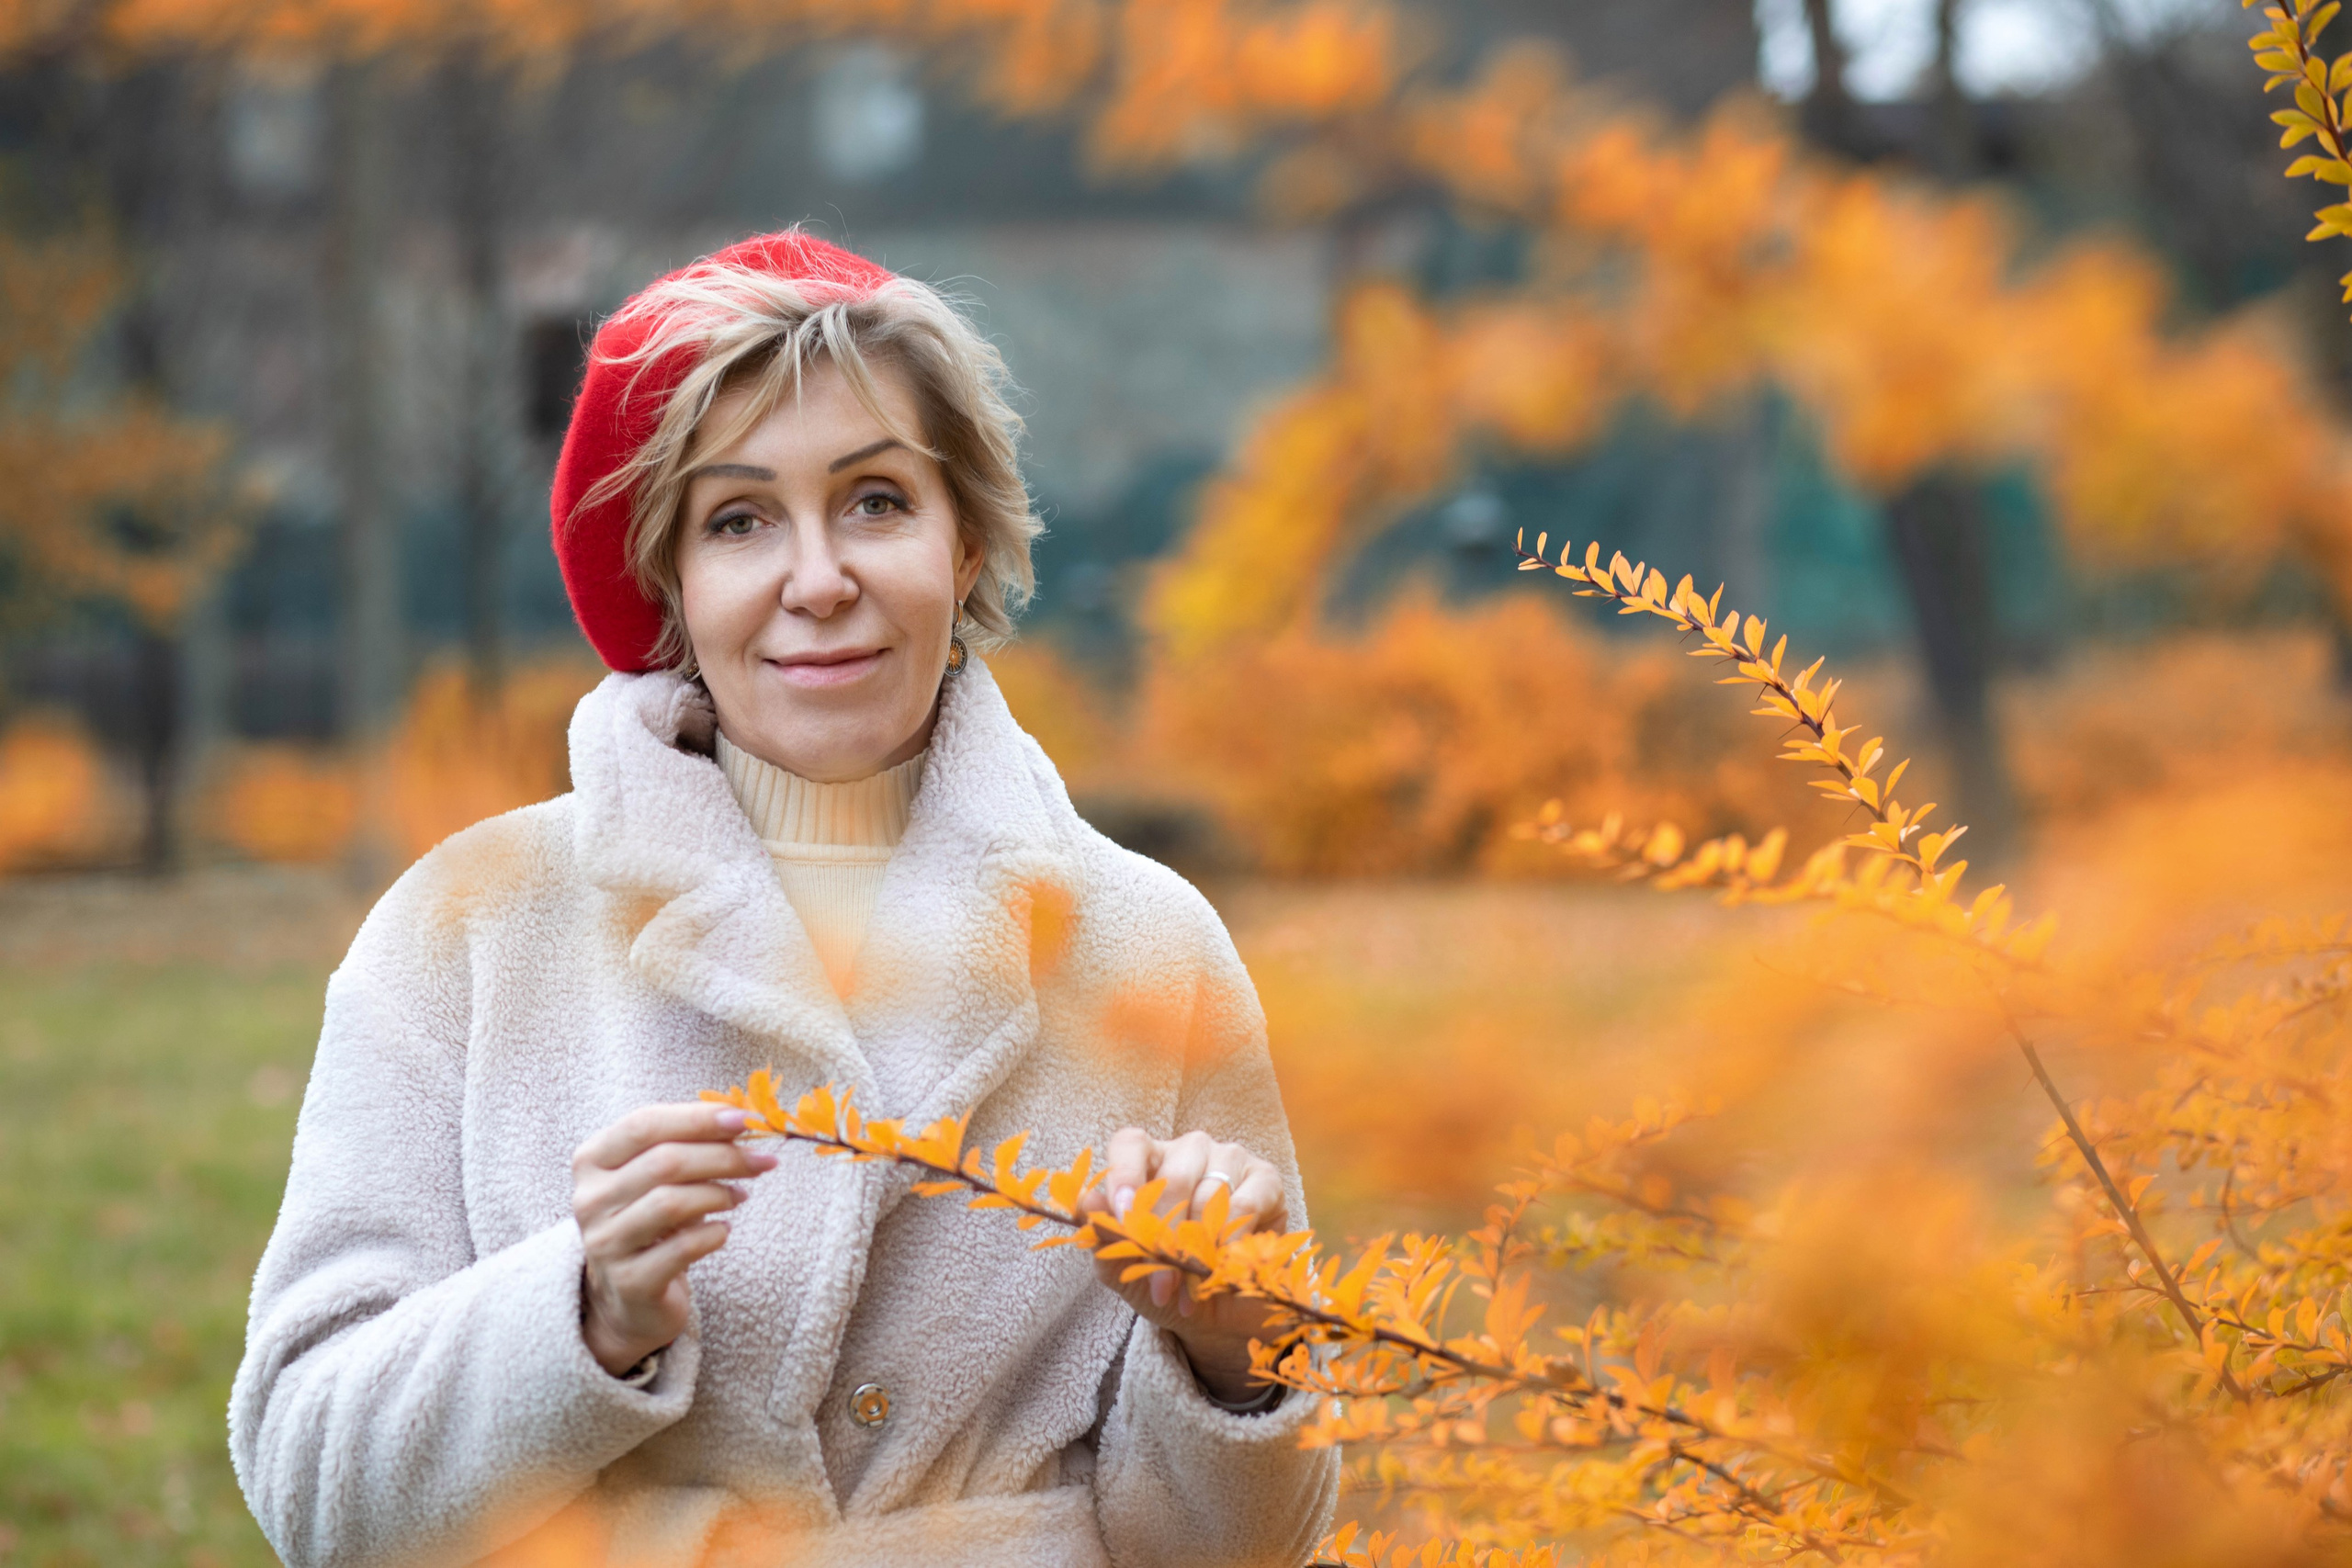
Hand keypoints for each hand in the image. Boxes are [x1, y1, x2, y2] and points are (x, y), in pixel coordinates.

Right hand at [573, 1102, 776, 1376]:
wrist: (629, 1296)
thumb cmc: (651, 1221)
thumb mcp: (659, 1177)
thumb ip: (688, 1144)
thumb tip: (742, 1117)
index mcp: (592, 1160)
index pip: (644, 1124)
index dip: (697, 1118)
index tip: (744, 1119)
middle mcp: (590, 1199)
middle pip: (663, 1162)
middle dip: (722, 1156)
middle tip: (761, 1160)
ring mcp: (604, 1243)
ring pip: (671, 1202)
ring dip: (719, 1193)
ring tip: (741, 1195)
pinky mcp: (628, 1281)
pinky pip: (682, 1248)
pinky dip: (713, 1234)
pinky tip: (724, 1230)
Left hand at [1074, 1128, 1287, 1404]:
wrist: (1220, 1312)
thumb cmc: (1167, 1280)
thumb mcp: (1127, 1268)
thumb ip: (1104, 1237)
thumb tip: (1085, 1206)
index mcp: (1148, 1160)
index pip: (1130, 1144)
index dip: (1124, 1175)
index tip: (1122, 1216)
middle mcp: (1188, 1149)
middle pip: (1172, 1178)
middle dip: (1165, 1238)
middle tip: (1162, 1285)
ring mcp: (1229, 1158)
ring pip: (1208, 1195)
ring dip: (1199, 1250)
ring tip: (1191, 1289)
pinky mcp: (1265, 1178)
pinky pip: (1243, 1205)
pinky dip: (1229, 1242)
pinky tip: (1222, 1268)